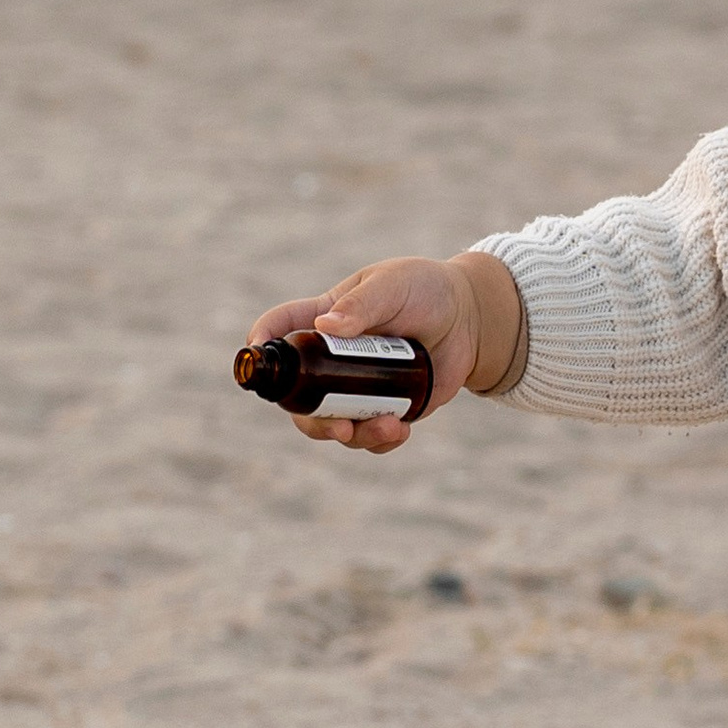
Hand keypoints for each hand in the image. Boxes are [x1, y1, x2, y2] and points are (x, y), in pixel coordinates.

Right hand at [245, 251, 517, 453]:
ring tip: (389, 428)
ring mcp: (357, 386)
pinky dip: (380, 440)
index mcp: (324, 318)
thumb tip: (327, 326)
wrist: (470, 319)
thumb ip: (361, 305)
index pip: (281, 329)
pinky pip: (370, 436)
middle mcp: (333, 358)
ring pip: (333, 423)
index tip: (257, 353)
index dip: (262, 342)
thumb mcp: (391, 286)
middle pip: (299, 397)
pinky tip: (400, 430)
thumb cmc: (424, 290)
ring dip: (352, 435)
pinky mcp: (387, 407)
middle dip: (311, 419)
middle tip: (338, 427)